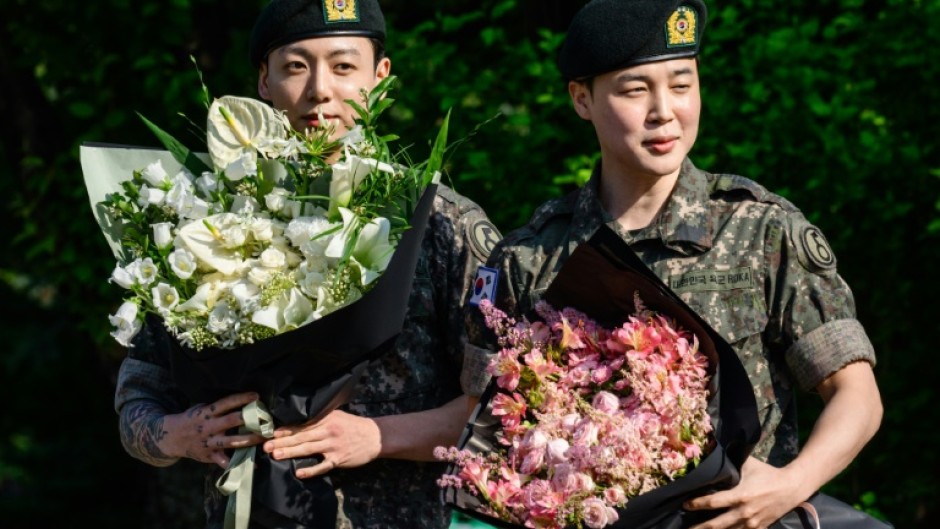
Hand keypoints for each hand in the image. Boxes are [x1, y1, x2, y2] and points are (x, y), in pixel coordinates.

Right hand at [162, 392, 265, 468]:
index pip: (226, 403)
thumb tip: (238, 400)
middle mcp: (209, 427)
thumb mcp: (200, 408)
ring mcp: (209, 442)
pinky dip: (238, 464)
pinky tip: (253, 465)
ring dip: (249, 440)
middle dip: (249, 419)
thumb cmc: (191, 419)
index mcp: (207, 413)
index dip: (241, 398)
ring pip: (232, 441)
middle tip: (266, 419)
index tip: (256, 396)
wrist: (171, 438)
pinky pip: (225, 461)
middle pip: (231, 421)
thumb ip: (216, 406)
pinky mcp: (209, 455)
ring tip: (264, 438)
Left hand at [262, 409, 380, 478]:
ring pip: (308, 449)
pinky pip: (322, 465)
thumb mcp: (337, 415)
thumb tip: (298, 418)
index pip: (302, 424)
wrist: (375, 436)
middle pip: (301, 436)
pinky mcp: (339, 458)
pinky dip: (311, 470)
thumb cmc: (354, 426)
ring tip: (276, 455)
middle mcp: (328, 430)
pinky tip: (299, 473)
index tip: (269, 432)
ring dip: (291, 452)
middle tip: (266, 446)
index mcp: (326, 419)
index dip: (285, 428)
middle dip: (282, 441)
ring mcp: (333, 445)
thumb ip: (320, 417)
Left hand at [684, 457, 807, 528]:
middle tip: (685, 528)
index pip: (714, 502)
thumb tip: (713, 451)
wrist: (792, 488)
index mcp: (741, 495)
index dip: (697, 504)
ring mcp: (752, 523)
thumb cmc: (768, 474)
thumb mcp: (748, 464)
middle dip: (700, 527)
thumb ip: (731, 461)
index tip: (685, 504)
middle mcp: (745, 512)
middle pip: (717, 524)